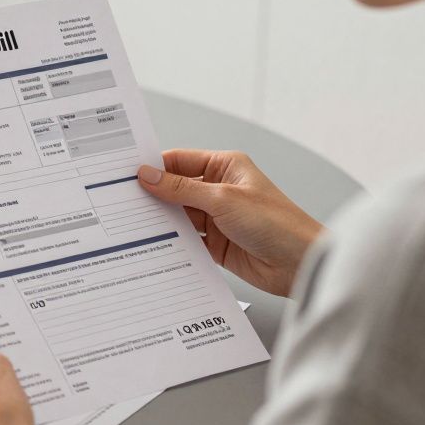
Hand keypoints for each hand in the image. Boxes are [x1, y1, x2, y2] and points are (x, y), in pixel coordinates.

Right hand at [138, 149, 322, 296]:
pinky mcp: (215, 244)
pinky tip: (152, 243)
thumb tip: (148, 176)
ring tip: (131, 224)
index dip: (154, 167)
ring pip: (178, 215)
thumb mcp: (223, 199)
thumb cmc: (277, 223)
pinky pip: (185, 239)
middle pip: (175, 188)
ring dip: (160, 220)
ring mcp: (216, 217)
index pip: (179, 161)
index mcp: (225, 167)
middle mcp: (219, 189)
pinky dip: (170, 240)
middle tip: (122, 201)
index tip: (127, 175)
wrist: (302, 264)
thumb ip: (181, 189)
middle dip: (152, 195)